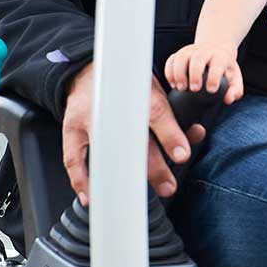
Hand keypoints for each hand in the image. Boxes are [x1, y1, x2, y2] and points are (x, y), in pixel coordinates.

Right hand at [60, 63, 204, 206]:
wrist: (88, 70)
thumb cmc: (125, 84)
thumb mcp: (152, 91)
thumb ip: (171, 115)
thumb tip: (195, 135)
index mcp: (136, 92)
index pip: (156, 113)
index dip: (171, 135)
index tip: (182, 155)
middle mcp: (112, 106)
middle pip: (133, 139)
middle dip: (154, 167)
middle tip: (168, 186)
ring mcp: (89, 119)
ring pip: (107, 151)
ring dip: (123, 177)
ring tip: (137, 194)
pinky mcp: (71, 130)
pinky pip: (73, 159)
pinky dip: (81, 180)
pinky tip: (91, 197)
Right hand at [165, 41, 243, 102]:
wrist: (216, 51)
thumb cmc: (225, 70)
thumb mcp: (234, 79)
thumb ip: (235, 91)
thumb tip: (228, 100)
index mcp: (221, 56)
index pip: (218, 63)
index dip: (214, 76)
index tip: (211, 90)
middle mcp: (205, 51)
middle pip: (198, 58)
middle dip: (194, 74)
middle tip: (194, 89)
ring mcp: (191, 50)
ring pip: (181, 57)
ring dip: (178, 73)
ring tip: (180, 88)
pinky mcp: (179, 53)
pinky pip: (171, 60)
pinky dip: (169, 72)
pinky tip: (173, 84)